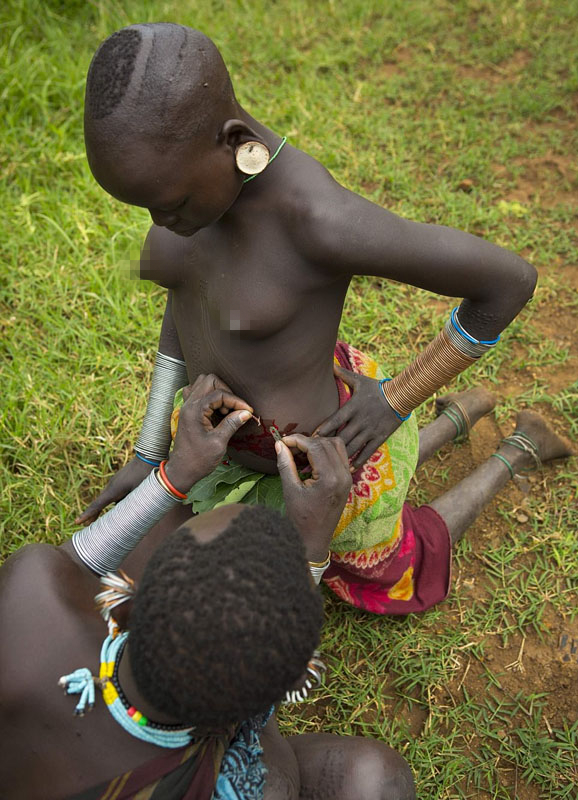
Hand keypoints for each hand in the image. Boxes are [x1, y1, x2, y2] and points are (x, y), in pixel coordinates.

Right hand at [75, 456, 153, 524]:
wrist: (148, 456)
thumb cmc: (145, 475)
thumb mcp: (140, 492)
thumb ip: (132, 504)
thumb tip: (126, 516)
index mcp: (114, 489)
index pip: (98, 505)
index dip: (88, 515)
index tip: (78, 522)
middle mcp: (111, 486)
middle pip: (99, 503)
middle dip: (91, 514)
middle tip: (84, 525)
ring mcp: (115, 482)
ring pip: (105, 498)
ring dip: (100, 508)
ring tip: (93, 520)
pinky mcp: (120, 481)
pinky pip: (112, 494)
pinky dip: (109, 502)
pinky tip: (113, 509)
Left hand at [164, 374, 252, 490]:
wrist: (182, 471)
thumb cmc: (199, 460)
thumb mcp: (219, 442)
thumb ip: (232, 424)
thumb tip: (246, 412)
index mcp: (195, 411)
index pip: (219, 394)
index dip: (236, 401)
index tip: (248, 411)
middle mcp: (188, 404)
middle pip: (209, 380)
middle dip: (226, 391)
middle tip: (235, 408)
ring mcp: (186, 407)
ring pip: (202, 384)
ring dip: (217, 391)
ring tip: (226, 409)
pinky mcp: (187, 411)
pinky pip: (196, 393)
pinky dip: (208, 396)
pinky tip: (216, 409)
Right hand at [275, 434, 351, 561]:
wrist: (315, 539)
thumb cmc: (301, 518)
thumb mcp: (290, 490)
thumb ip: (286, 464)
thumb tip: (280, 445)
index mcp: (330, 478)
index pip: (315, 446)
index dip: (297, 440)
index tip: (282, 441)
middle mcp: (343, 475)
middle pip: (326, 443)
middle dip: (307, 440)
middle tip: (289, 446)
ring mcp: (348, 477)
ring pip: (336, 445)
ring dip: (319, 443)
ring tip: (301, 450)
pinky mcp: (348, 480)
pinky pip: (340, 456)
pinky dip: (327, 451)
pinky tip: (312, 458)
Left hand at [314, 364, 401, 469]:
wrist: (400, 397)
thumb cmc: (377, 388)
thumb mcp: (360, 380)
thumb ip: (343, 374)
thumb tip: (330, 363)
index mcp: (353, 407)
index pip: (335, 420)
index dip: (324, 429)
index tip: (313, 437)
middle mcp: (360, 421)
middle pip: (342, 436)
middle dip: (329, 446)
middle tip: (316, 455)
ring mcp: (370, 430)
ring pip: (353, 446)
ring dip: (341, 456)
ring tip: (329, 465)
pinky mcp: (379, 437)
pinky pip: (367, 452)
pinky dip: (358, 460)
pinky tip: (348, 468)